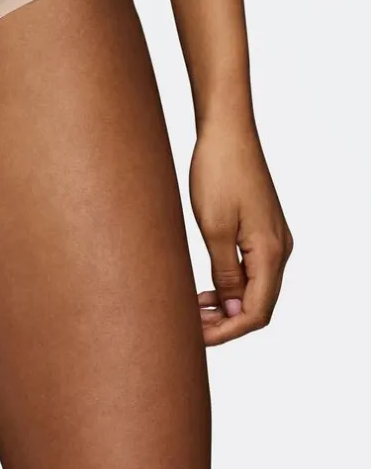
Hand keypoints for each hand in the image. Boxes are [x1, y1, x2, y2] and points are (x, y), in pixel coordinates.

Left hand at [189, 114, 292, 345]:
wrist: (226, 131)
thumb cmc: (217, 172)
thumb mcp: (213, 227)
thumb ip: (224, 272)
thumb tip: (231, 311)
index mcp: (271, 252)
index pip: (257, 312)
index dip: (228, 331)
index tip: (196, 337)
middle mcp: (279, 248)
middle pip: (258, 304)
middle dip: (225, 323)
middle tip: (188, 327)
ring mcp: (273, 238)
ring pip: (253, 287)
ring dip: (225, 305)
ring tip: (190, 310)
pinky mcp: (261, 228)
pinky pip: (250, 269)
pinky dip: (228, 284)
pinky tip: (203, 288)